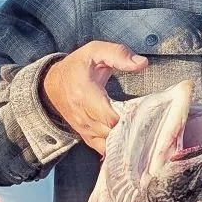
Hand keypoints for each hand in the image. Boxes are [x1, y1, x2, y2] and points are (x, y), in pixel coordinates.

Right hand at [40, 41, 148, 155]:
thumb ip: (119, 54)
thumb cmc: (77, 66)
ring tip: (140, 130)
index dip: (128, 117)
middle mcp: (82, 115)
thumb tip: (142, 63)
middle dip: (130, 129)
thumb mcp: (95, 51)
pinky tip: (128, 141)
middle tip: (148, 122)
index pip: (110, 117)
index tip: (143, 112)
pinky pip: (102, 150)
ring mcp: (83, 128)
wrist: (53, 84)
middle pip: (111, 133)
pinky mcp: (85, 136)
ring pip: (108, 143)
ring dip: (125, 139)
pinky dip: (116, 148)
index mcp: (85, 94)